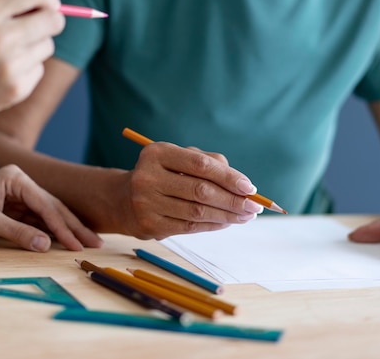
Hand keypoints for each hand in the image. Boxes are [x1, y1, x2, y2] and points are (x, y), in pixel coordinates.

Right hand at [0, 0, 64, 146]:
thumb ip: (6, 8)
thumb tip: (53, 5)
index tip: (45, 6)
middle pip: (54, 21)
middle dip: (50, 22)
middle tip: (38, 28)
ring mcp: (9, 65)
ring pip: (47, 46)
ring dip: (33, 48)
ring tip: (4, 56)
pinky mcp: (16, 89)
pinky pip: (37, 70)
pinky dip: (25, 71)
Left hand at [0, 165, 102, 251]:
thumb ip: (17, 233)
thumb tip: (45, 246)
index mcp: (15, 178)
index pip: (46, 204)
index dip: (63, 225)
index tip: (77, 242)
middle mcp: (19, 184)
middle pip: (52, 207)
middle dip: (73, 226)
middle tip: (94, 242)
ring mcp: (17, 197)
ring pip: (47, 215)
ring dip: (64, 230)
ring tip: (85, 243)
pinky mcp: (12, 209)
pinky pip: (36, 221)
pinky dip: (49, 232)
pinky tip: (63, 241)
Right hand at [116, 142, 264, 239]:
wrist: (124, 199)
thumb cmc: (163, 175)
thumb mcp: (180, 158)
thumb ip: (210, 163)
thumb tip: (243, 185)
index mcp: (157, 153)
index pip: (200, 165)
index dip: (229, 177)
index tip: (250, 188)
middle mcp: (148, 177)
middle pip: (200, 191)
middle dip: (233, 200)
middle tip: (254, 206)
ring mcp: (146, 203)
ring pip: (197, 212)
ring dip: (227, 216)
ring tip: (245, 216)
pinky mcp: (149, 225)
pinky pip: (189, 227)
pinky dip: (212, 225)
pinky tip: (226, 222)